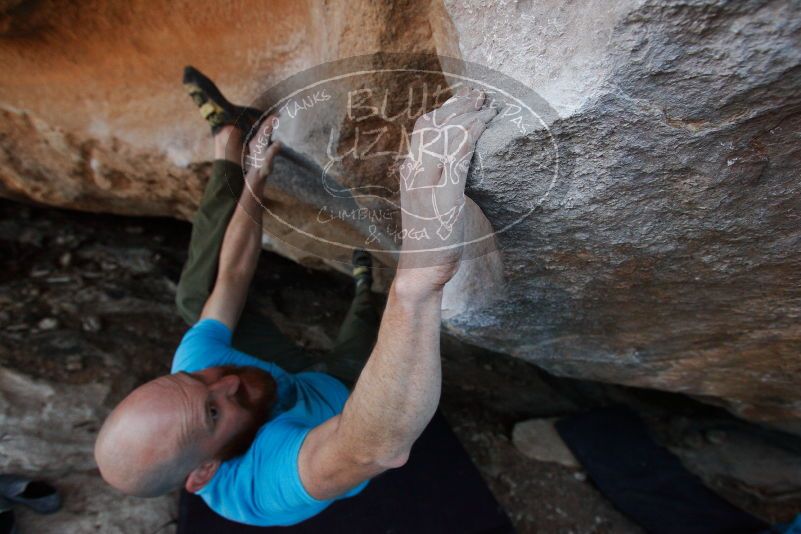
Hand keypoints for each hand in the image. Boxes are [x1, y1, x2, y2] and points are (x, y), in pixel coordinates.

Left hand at [243, 115, 280, 182]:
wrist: (256, 175)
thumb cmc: (263, 168)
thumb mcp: (269, 161)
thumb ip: (273, 152)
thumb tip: (279, 142)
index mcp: (259, 141)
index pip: (266, 127)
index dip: (272, 120)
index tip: (279, 114)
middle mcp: (256, 139)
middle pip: (264, 125)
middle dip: (271, 119)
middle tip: (280, 114)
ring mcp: (256, 142)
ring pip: (263, 129)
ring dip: (269, 123)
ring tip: (277, 119)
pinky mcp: (257, 145)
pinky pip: (263, 133)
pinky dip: (268, 129)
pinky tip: (272, 129)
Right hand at [396, 87, 495, 286]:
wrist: (422, 268)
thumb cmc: (432, 239)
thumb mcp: (430, 203)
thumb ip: (437, 182)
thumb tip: (457, 165)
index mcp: (409, 172)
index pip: (423, 128)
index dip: (444, 109)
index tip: (465, 99)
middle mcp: (413, 172)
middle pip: (432, 124)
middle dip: (457, 105)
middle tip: (481, 95)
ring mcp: (426, 182)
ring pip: (446, 134)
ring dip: (469, 115)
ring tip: (489, 106)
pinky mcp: (444, 194)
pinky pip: (459, 153)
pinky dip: (473, 133)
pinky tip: (487, 124)